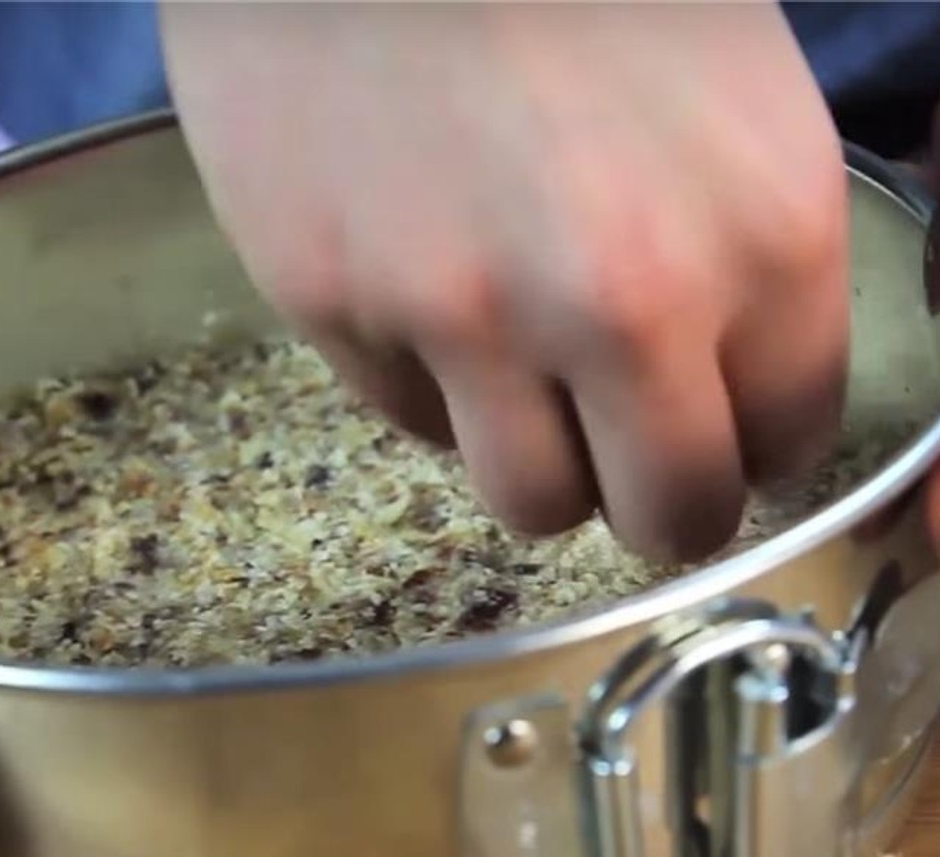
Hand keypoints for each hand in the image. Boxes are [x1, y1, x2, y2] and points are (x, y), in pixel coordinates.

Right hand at [161, 2, 848, 561]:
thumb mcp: (728, 81)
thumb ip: (745, 250)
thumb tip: (720, 379)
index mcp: (762, 226)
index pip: (785, 438)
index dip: (745, 446)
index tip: (710, 430)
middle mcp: (620, 295)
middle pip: (667, 512)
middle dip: (654, 500)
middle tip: (620, 456)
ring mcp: (462, 308)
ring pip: (532, 503)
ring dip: (539, 464)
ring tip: (516, 385)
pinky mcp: (333, 303)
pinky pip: (408, 420)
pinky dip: (428, 385)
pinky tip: (421, 289)